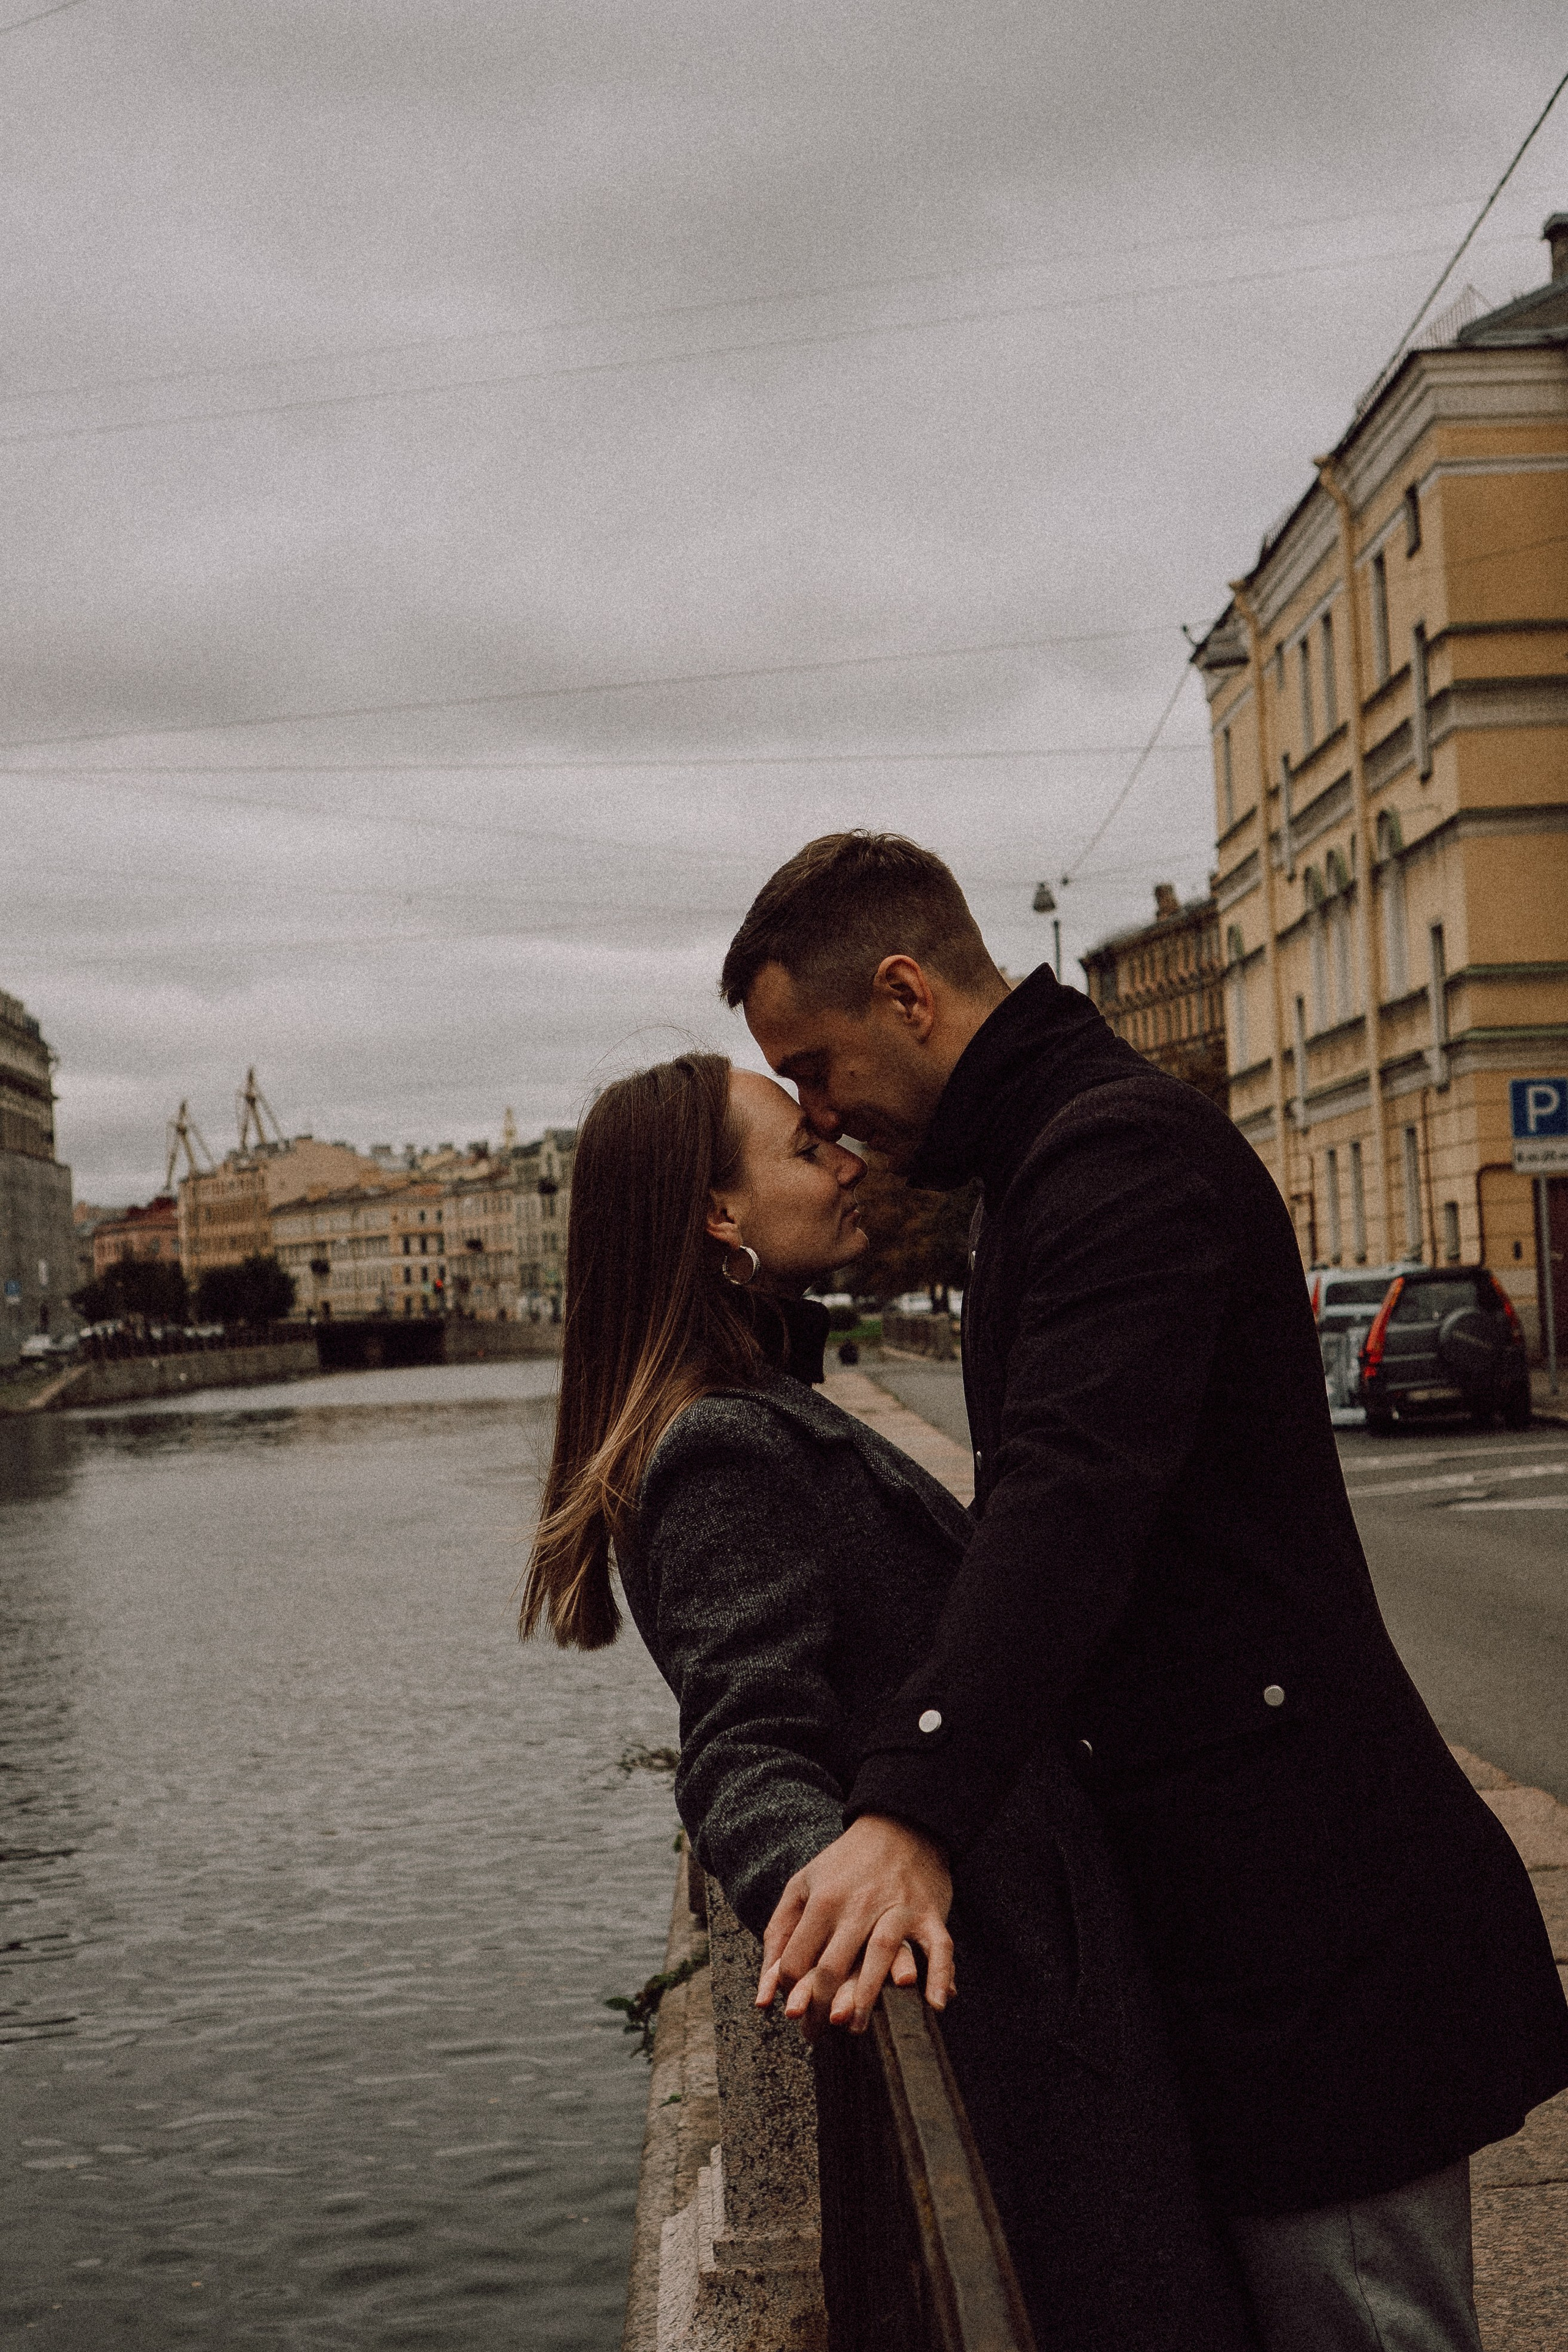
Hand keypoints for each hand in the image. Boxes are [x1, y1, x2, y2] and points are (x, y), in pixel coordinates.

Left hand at [754, 1814, 953, 2041]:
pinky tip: (935, 2003)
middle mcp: (858, 1904)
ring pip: (880, 1955)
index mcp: (823, 1900)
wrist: (899, 1825)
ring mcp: (896, 1908)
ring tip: (853, 2027)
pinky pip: (939, 1946)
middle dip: (819, 2006)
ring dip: (866, 1995)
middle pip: (834, 1964)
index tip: (793, 2011)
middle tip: (815, 2034)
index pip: (798, 1958)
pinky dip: (939, 1973)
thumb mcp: (802, 1886)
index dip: (790, 1990)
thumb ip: (779, 1936)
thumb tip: (762, 1997)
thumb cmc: (843, 1864)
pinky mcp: (929, 1912)